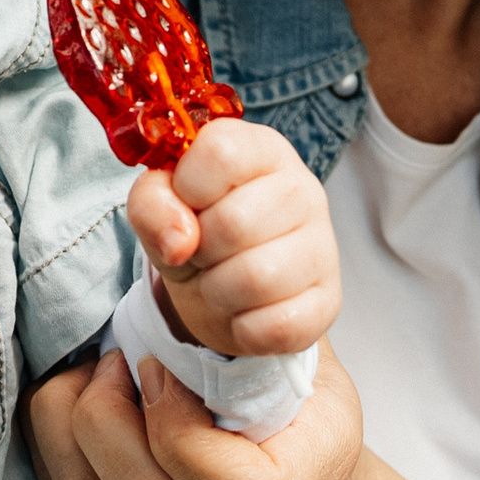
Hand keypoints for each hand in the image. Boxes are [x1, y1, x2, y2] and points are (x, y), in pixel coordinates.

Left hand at [27, 338, 371, 479]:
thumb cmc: (309, 414)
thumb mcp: (312, 368)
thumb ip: (263, 340)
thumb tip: (181, 279)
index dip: (178, 419)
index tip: (158, 359)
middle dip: (111, 416)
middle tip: (117, 357)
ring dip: (71, 424)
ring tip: (94, 371)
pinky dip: (56, 440)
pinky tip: (78, 396)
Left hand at [127, 118, 337, 361]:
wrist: (223, 289)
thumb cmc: (194, 233)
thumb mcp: (158, 208)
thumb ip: (151, 204)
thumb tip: (179, 241)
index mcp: (261, 151)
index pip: (221, 151)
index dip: (187, 187)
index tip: (188, 205)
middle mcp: (303, 190)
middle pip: (234, 222)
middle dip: (200, 249)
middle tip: (203, 252)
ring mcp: (323, 247)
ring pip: (256, 278)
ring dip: (218, 291)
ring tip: (221, 281)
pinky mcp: (327, 302)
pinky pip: (276, 326)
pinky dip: (244, 328)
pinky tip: (245, 311)